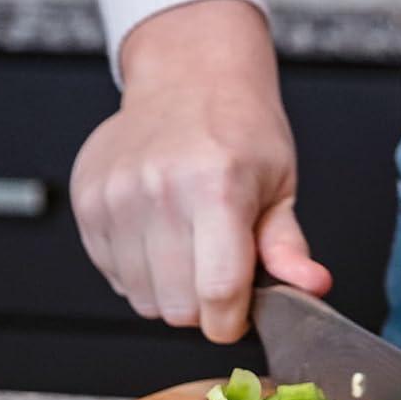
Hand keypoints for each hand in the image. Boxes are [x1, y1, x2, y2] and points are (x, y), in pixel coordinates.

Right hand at [70, 0, 330, 343]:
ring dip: (170, 291)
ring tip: (188, 246)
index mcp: (217, 188)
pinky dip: (139, 272)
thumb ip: (288, 248)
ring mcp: (116, 196)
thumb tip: (312, 287)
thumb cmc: (240, 130)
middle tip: (217, 267)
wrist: (188, 78)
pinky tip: (159, 236)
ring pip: (143, 300)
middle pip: (178, 307)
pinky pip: (113, 277)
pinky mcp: (88, 201)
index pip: (218, 292)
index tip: (237, 315)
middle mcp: (160, 191)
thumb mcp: (279, 186)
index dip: (231, 321)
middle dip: (204, 306)